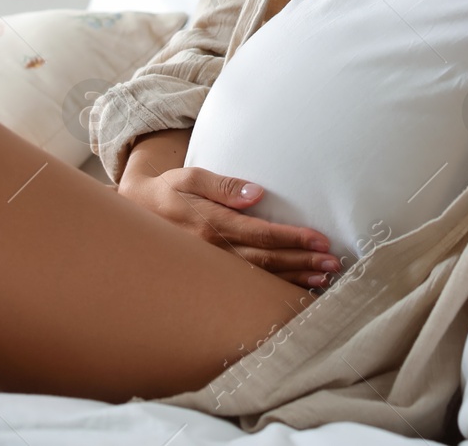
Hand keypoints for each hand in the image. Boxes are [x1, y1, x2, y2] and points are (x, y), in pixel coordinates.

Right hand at [118, 166, 341, 288]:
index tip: (320, 239)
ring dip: (294, 278)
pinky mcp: (212, 275)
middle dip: (302, 262)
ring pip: (259, 278)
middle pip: (266, 261)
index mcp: (210, 224)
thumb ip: (223, 185)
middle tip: (333, 264)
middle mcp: (213, 251)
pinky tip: (297, 289)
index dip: (292, 238)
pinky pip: (247, 285)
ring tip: (324, 279)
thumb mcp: (189, 178)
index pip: (260, 234)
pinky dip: (274, 288)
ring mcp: (212, 268)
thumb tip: (257, 194)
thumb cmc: (167, 192)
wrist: (135, 216)